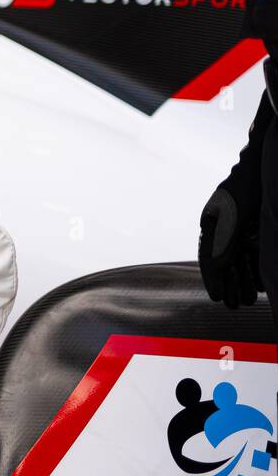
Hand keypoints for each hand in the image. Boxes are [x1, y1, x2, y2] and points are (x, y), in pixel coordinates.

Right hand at [199, 186, 260, 308]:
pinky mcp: (258, 234)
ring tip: (248, 301)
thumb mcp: (236, 213)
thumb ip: (226, 239)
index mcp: (212, 224)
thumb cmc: (247, 187)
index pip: (208, 256)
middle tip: (232, 306)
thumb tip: (218, 265)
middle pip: (225, 264)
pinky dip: (256, 271)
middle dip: (229, 285)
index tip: (215, 296)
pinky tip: (260, 286)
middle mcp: (225, 232)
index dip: (211, 278)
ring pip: (241, 263)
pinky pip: (255, 257)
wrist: (266, 169)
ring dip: (243, 282)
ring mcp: (243, 233)